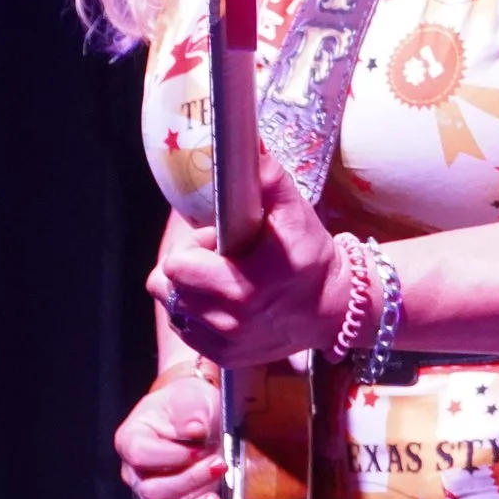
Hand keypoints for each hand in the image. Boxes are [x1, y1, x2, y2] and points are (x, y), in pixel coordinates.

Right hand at [116, 363, 226, 498]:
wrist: (196, 415)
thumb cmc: (188, 405)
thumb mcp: (191, 397)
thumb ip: (190, 409)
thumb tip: (195, 429)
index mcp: (131, 440)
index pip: (140, 456)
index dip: (171, 456)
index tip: (200, 447)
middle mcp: (134, 473)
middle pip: (151, 491)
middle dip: (189, 482)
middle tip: (218, 465)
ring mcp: (149, 498)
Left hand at [145, 147, 345, 368]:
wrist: (332, 308)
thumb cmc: (309, 255)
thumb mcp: (294, 211)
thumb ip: (266, 176)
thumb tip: (246, 140)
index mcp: (247, 285)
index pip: (178, 264)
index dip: (195, 245)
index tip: (221, 241)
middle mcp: (234, 319)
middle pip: (165, 284)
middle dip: (187, 265)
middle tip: (219, 259)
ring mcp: (227, 343)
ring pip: (172, 305)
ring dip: (189, 289)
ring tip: (222, 280)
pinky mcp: (224, 358)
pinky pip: (185, 328)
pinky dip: (197, 312)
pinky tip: (225, 302)